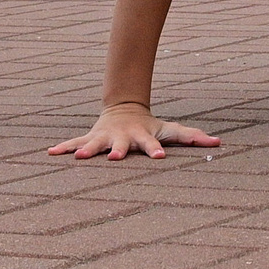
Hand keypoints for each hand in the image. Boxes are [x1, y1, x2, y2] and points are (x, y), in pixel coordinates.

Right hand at [47, 104, 219, 160]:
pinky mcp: (90, 138)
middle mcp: (123, 138)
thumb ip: (193, 137)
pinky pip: (74, 142)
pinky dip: (63, 147)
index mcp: (143, 137)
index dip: (156, 150)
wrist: (125, 110)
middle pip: (121, 145)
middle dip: (118, 151)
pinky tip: (49, 153)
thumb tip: (219, 142)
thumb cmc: (151, 127)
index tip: (160, 158)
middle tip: (115, 158)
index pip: (152, 144)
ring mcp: (105, 137)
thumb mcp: (172, 131)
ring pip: (95, 144)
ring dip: (86, 149)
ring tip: (78, 157)